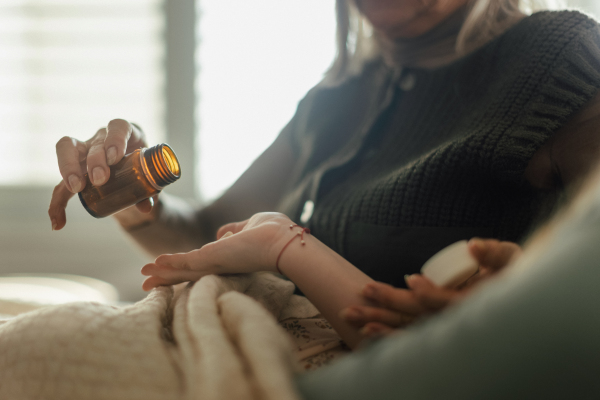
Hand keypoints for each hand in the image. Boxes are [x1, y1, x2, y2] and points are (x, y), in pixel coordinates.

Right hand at [48, 119, 151, 229]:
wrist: (136, 179)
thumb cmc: (145, 171)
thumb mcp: (151, 179)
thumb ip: (150, 190)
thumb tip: (146, 207)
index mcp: (127, 134)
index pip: (118, 127)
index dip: (115, 139)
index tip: (114, 157)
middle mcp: (103, 139)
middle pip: (94, 143)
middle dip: (95, 160)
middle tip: (100, 180)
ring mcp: (86, 151)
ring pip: (67, 149)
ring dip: (68, 168)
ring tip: (75, 189)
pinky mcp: (75, 169)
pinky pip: (61, 184)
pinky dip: (58, 204)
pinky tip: (58, 221)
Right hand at [140, 212, 293, 290]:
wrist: (284, 242)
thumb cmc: (273, 233)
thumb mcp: (250, 226)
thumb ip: (235, 229)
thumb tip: (223, 231)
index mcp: (227, 260)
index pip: (202, 266)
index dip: (184, 268)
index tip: (169, 270)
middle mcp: (219, 266)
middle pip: (187, 274)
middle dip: (167, 278)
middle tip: (146, 284)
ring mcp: (215, 265)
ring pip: (182, 272)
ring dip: (162, 274)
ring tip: (143, 279)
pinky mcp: (212, 259)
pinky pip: (185, 262)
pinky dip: (169, 264)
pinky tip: (154, 266)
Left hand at [341, 238, 521, 337]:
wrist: (516, 299)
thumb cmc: (514, 272)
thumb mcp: (512, 258)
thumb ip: (495, 253)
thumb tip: (473, 246)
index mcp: (475, 304)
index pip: (450, 303)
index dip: (432, 294)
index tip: (412, 279)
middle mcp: (456, 320)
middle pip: (420, 315)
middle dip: (390, 303)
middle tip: (364, 290)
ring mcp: (444, 327)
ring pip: (409, 327)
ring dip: (381, 321)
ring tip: (353, 314)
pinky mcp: (434, 329)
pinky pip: (409, 335)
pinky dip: (388, 335)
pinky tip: (367, 331)